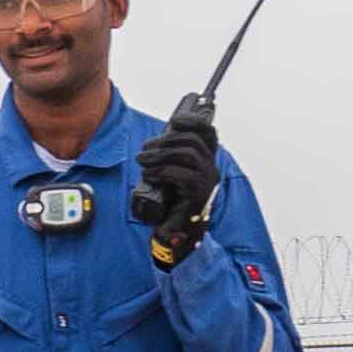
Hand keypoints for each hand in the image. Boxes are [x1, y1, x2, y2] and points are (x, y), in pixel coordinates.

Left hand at [132, 120, 221, 269]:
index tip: (174, 120)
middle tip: (144, 149)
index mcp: (204, 161)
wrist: (176, 231)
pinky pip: (182, 175)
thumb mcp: (167, 175)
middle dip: (165, 140)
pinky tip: (148, 175)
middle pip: (193, 141)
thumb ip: (166, 158)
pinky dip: (162, 171)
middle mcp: (210, 169)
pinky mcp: (198, 194)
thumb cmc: (170, 203)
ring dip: (160, 154)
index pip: (208, 133)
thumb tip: (152, 144)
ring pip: (188, 154)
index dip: (193, 121)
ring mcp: (207, 182)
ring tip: (142, 160)